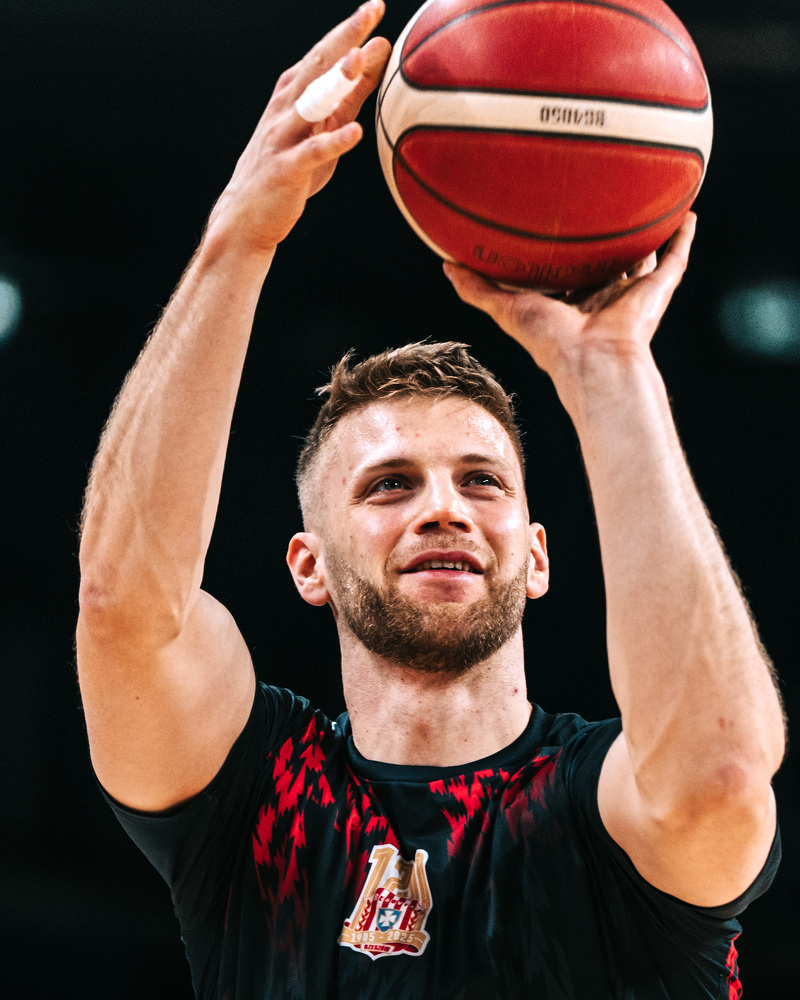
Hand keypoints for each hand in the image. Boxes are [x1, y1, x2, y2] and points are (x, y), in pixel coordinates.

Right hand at [206, 1, 390, 256]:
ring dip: (333, 82)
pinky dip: (333, 142)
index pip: (323, 54)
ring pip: (310, 103)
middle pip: (316, 66)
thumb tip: (380, 50)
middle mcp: (285, 107)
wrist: (246, 214)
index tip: (375, 6)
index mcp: (294, 93)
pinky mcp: (286, 168)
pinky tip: (355, 134)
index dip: (348, 30)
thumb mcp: (324, 125)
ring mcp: (283, 136)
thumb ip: (351, 92)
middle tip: (370, 13)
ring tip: (358, 61)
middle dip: (342, 38)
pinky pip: (312, 153)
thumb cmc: (291, 167)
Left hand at [444, 214, 696, 389]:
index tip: (554, 219)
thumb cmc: (549, 341)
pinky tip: (687, 213)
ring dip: (645, 233)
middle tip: (599, 199)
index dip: (561, 249)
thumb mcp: (505, 308)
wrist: (592, 361)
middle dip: (602, 238)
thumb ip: (477, 289)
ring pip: (640, 256)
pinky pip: (675, 259)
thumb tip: (446, 265)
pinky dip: (683, 238)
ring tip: (649, 200)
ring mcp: (631, 293)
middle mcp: (602, 295)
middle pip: (604, 261)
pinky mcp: (657, 291)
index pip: (566, 270)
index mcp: (570, 301)